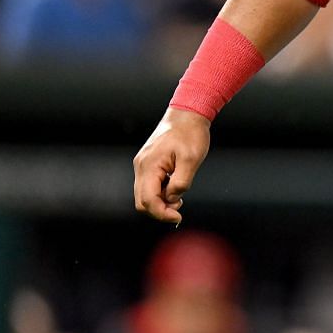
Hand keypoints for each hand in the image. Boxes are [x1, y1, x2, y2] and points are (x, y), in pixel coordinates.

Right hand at [133, 109, 210, 224]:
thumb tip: (172, 199)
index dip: (162, 213)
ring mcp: (142, 165)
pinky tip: (174, 188)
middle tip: (179, 210)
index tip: (178, 217)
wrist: (187, 115)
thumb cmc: (190, 134)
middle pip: (142, 201)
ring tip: (179, 197)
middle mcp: (141, 167)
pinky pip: (148, 185)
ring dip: (160, 202)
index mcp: (149, 166)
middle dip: (160, 210)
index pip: (147, 200)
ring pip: (144, 195)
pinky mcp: (147, 164)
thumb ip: (181, 182)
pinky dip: (160, 192)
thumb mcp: (191, 160)